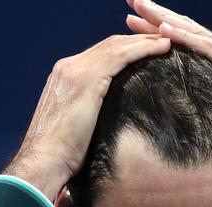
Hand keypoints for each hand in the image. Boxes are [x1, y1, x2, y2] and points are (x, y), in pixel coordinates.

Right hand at [3, 34, 170, 199]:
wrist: (43, 161)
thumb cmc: (60, 156)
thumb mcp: (75, 128)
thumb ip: (88, 115)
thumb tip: (109, 123)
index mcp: (64, 76)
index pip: (100, 54)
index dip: (126, 49)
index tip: (147, 51)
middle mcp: (68, 67)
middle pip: (110, 44)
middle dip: (138, 40)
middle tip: (163, 40)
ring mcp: (76, 71)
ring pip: (117, 46)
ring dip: (145, 41)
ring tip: (168, 41)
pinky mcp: (87, 80)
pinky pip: (121, 56)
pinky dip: (143, 49)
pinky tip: (162, 48)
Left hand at [125, 0, 211, 180]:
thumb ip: (206, 103)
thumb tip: (179, 111)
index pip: (188, 42)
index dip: (161, 29)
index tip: (134, 21)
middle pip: (189, 30)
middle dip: (159, 15)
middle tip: (132, 1)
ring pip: (196, 33)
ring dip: (166, 19)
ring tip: (141, 7)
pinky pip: (208, 50)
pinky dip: (186, 39)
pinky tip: (165, 30)